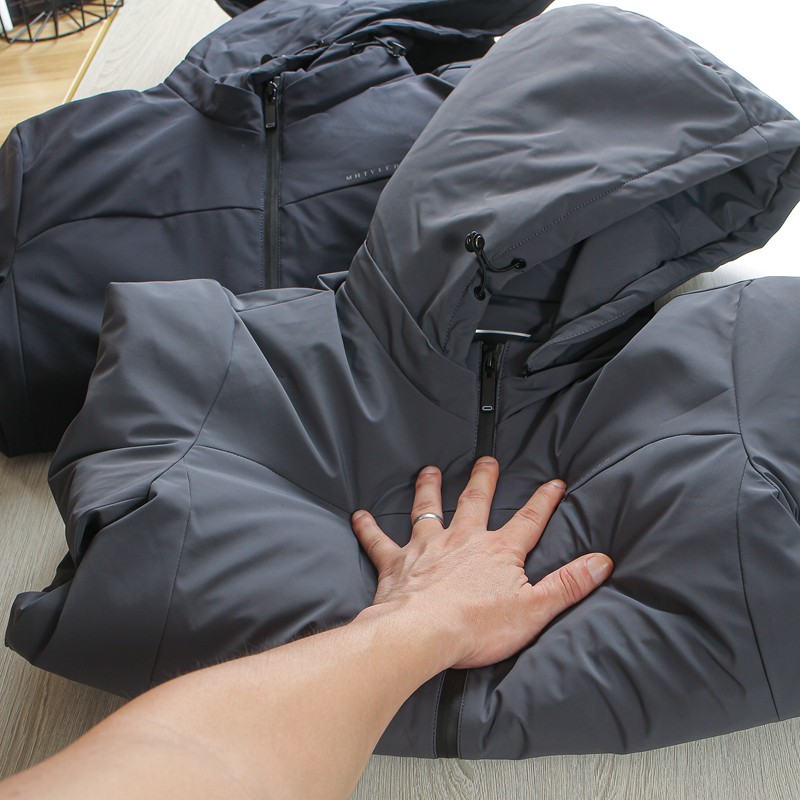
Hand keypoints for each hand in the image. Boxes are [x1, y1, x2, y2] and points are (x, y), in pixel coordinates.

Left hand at [351, 457, 612, 669]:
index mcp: (497, 551)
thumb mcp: (535, 608)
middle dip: (483, 479)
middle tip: (486, 460)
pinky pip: (379, 540)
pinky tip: (359, 516)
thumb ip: (568, 584)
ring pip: (427, 509)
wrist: (423, 634)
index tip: (554, 482)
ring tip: (428, 470)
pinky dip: (369, 528)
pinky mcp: (397, 563)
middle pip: (475, 501)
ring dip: (428, 489)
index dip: (544, 500)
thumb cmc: (478, 626)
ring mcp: (427, 547)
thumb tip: (601, 561)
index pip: (529, 519)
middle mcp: (462, 539)